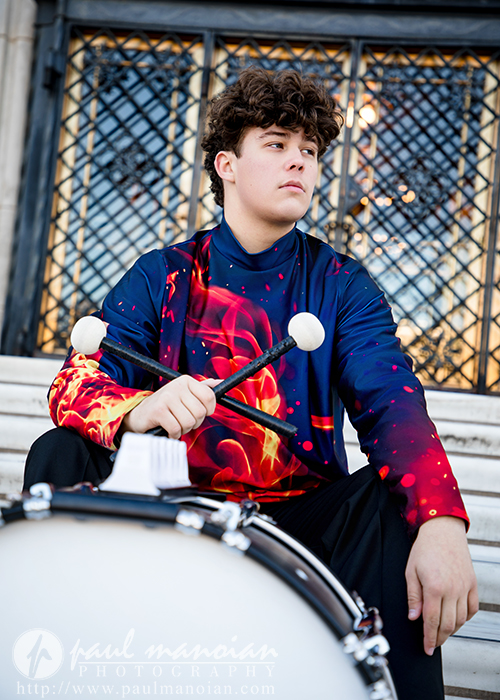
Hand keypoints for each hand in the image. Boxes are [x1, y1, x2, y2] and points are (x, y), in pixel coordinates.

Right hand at [120, 376, 219, 438]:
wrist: (140, 414)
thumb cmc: (166, 406)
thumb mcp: (185, 394)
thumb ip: (203, 389)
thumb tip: (220, 382)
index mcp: (186, 380)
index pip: (210, 396)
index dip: (208, 410)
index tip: (199, 413)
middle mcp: (177, 386)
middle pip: (200, 412)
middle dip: (195, 422)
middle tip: (183, 420)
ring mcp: (167, 397)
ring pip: (190, 422)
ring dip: (184, 429)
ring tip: (175, 425)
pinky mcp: (158, 411)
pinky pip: (177, 428)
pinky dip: (174, 434)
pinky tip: (168, 430)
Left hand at [405, 515, 478, 655]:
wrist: (443, 531)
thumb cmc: (425, 548)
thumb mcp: (410, 571)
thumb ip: (413, 596)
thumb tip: (414, 617)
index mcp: (434, 587)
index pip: (432, 621)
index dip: (429, 638)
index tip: (427, 648)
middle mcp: (452, 589)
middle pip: (448, 624)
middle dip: (440, 638)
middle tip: (433, 645)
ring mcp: (464, 587)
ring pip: (461, 619)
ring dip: (452, 630)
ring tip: (442, 633)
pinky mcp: (472, 584)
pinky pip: (472, 608)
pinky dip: (465, 618)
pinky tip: (456, 619)